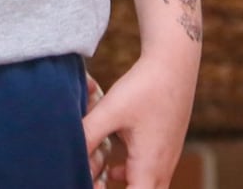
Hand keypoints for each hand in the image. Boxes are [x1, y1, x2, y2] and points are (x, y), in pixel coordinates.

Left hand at [82, 54, 195, 188]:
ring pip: (144, 185)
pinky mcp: (164, 147)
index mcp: (150, 166)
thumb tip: (68, 155)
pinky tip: (111, 166)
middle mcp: (162, 167)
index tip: (92, 186)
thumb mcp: (110, 111)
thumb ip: (88, 134)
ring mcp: (167, 158)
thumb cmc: (144, 87)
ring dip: (123, 186)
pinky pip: (147, 173)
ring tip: (96, 179)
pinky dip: (128, 175)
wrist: (173, 65)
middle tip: (91, 183)